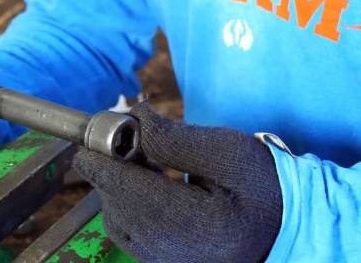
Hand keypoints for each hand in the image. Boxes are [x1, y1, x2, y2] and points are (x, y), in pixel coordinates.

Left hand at [73, 102, 281, 261]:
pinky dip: (125, 206)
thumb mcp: (228, 151)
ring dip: (117, 189)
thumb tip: (133, 118)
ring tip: (143, 164)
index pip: (131, 193)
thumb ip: (175, 137)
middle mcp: (177, 253)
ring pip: (117, 223)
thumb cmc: (263, 186)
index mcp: (198, 225)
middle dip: (112, 172)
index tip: (84, 146)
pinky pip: (127, 235)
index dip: (102, 166)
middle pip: (119, 208)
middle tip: (127, 144)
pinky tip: (145, 186)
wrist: (284, 227)